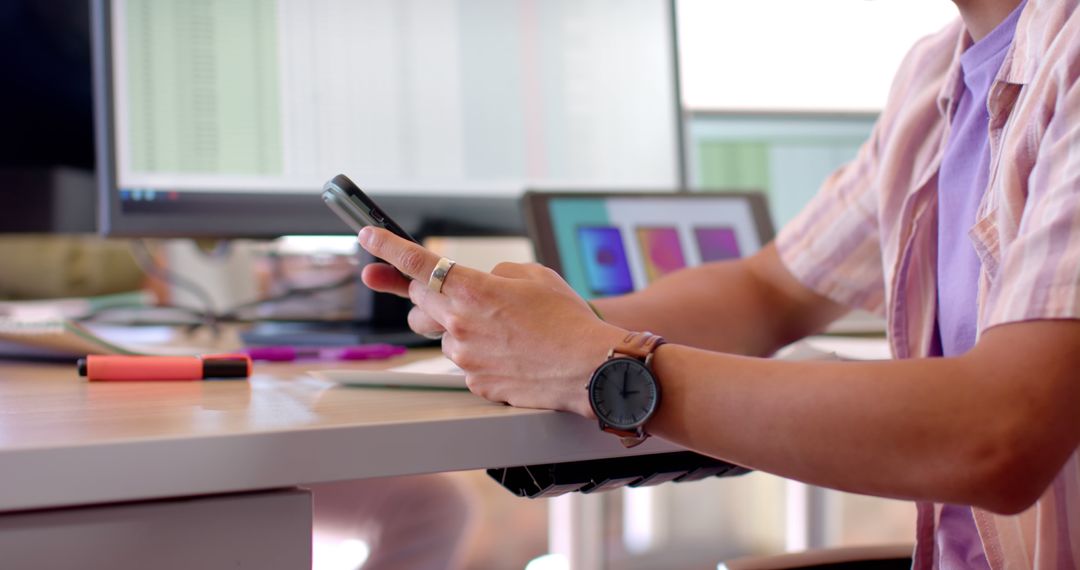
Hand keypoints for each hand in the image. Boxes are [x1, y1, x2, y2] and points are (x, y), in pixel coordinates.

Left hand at [358, 227, 627, 417]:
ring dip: (459, 326)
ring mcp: (465, 358)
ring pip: (442, 334)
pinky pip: (465, 362)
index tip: (368, 237)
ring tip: (502, 329)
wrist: (589, 369)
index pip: (416, 263)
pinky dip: (480, 353)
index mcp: (472, 290)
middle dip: (423, 290)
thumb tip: (481, 283)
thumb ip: (496, 274)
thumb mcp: (534, 276)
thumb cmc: (568, 321)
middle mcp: (459, 324)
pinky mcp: (476, 383)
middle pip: (419, 301)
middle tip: (439, 288)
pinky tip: (512, 352)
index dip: (387, 247)